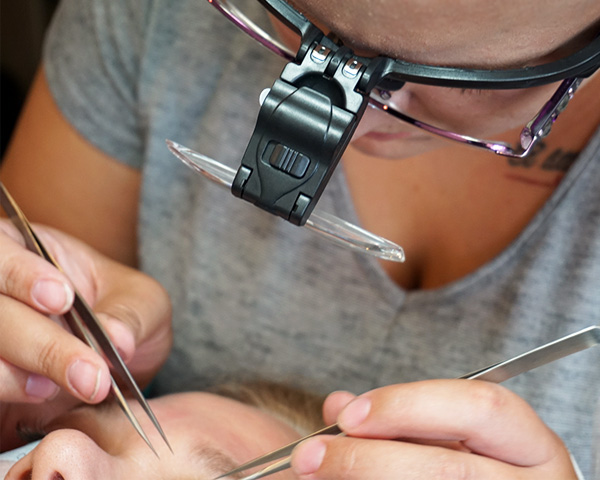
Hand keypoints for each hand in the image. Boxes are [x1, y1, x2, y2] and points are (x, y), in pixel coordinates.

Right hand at [0, 219, 171, 404]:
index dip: (21, 273)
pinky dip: (8, 392)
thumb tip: (115, 338)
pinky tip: (43, 396)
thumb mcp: (144, 303)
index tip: (62, 299)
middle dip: (40, 343)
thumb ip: (130, 315)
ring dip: (17, 375)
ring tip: (72, 386)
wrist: (115, 366)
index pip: (1, 250)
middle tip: (90, 373)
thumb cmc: (123, 314)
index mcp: (24, 249)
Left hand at [291, 380, 577, 478]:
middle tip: (311, 455)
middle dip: (367, 459)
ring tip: (318, 472)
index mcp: (530, 445)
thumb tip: (339, 405)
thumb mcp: (449, 437)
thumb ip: (402, 419)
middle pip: (447, 468)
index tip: (348, 414)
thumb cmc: (470, 469)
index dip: (408, 405)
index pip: (480, 407)